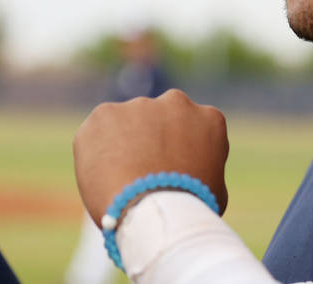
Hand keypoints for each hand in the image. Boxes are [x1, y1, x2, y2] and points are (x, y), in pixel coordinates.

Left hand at [73, 89, 228, 223]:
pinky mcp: (105, 113)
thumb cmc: (192, 207)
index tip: (170, 171)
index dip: (181, 152)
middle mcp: (176, 102)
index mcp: (208, 118)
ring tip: (119, 179)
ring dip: (123, 143)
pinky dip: (96, 150)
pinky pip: (97, 132)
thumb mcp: (216, 186)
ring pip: (127, 123)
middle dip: (151, 139)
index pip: (194, 130)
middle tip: (142, 172)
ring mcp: (140, 105)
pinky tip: (102, 175)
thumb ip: (205, 168)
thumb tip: (194, 175)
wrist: (156, 209)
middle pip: (159, 120)